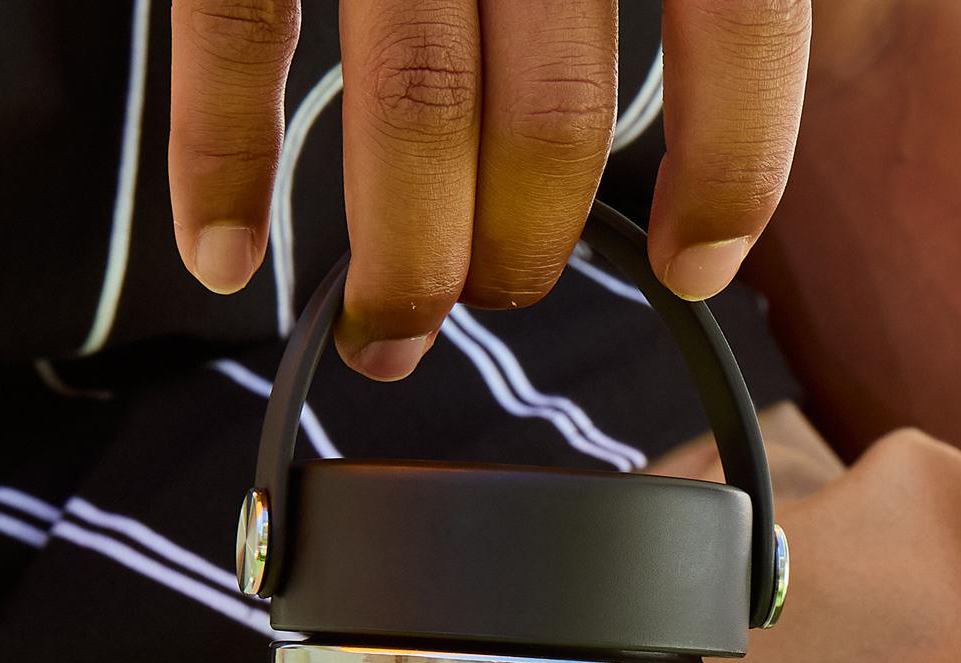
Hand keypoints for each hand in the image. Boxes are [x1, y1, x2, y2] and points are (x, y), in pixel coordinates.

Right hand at [168, 0, 810, 377]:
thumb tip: (727, 141)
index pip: (743, 14)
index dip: (734, 164)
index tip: (700, 268)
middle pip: (552, 110)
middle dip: (525, 247)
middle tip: (503, 293)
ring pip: (412, 108)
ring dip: (404, 255)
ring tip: (394, 333)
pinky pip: (234, 30)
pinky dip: (218, 157)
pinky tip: (223, 261)